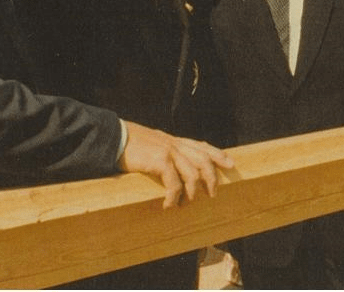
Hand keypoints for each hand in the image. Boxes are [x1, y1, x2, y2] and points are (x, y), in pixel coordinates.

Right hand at [118, 121, 232, 207]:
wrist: (113, 138)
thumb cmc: (128, 144)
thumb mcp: (150, 143)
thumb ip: (162, 151)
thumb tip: (168, 167)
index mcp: (172, 140)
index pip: (200, 145)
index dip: (217, 154)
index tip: (230, 163)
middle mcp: (174, 144)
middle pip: (203, 159)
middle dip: (212, 178)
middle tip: (212, 194)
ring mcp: (168, 151)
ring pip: (193, 174)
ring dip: (192, 193)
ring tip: (186, 203)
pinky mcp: (160, 160)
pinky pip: (174, 183)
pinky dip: (173, 197)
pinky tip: (168, 205)